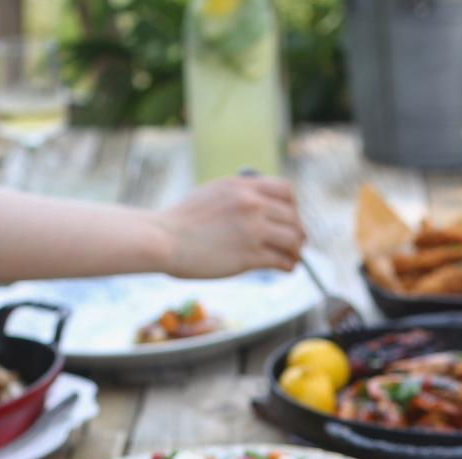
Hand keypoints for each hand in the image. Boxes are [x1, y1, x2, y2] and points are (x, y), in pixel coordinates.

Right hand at [155, 176, 306, 277]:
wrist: (163, 239)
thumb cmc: (182, 221)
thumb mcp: (213, 194)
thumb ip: (238, 196)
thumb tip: (259, 206)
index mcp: (243, 186)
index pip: (286, 190)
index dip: (293, 206)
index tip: (290, 218)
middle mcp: (252, 204)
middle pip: (293, 216)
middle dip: (298, 231)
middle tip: (296, 243)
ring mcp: (253, 229)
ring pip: (292, 239)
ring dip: (296, 250)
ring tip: (294, 259)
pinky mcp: (249, 256)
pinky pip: (282, 260)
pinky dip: (289, 265)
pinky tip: (286, 269)